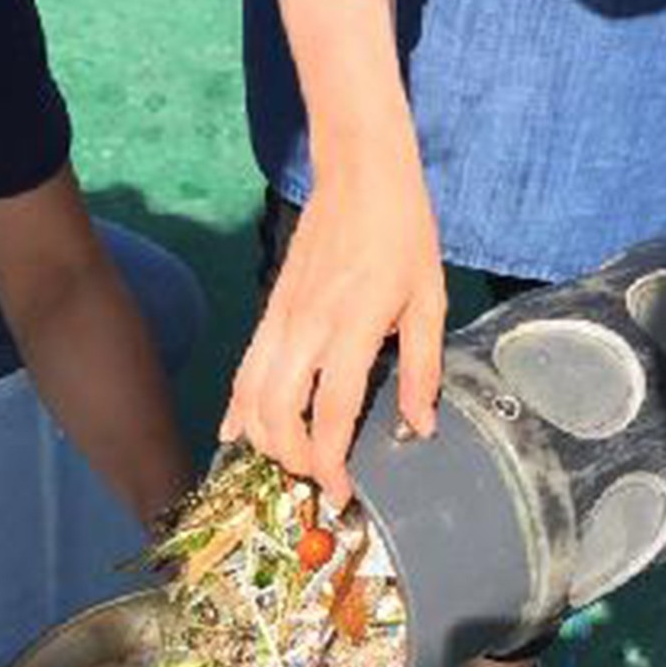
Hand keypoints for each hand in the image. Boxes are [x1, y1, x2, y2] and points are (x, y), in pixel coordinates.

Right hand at [220, 150, 446, 505]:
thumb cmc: (403, 232)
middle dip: (294, 459)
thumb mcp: (430, 299)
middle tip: (318, 479)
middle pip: (280, 413)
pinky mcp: (269, 311)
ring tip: (287, 462)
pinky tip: (235, 434)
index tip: (341, 493)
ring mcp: (282, 319)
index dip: (333, 461)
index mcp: (355, 327)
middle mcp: (309, 327)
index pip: (333, 411)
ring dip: (264, 439)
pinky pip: (244, 369)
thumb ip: (424, 368)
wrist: (359, 173)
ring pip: (252, 395)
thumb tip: (419, 426)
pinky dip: (236, 407)